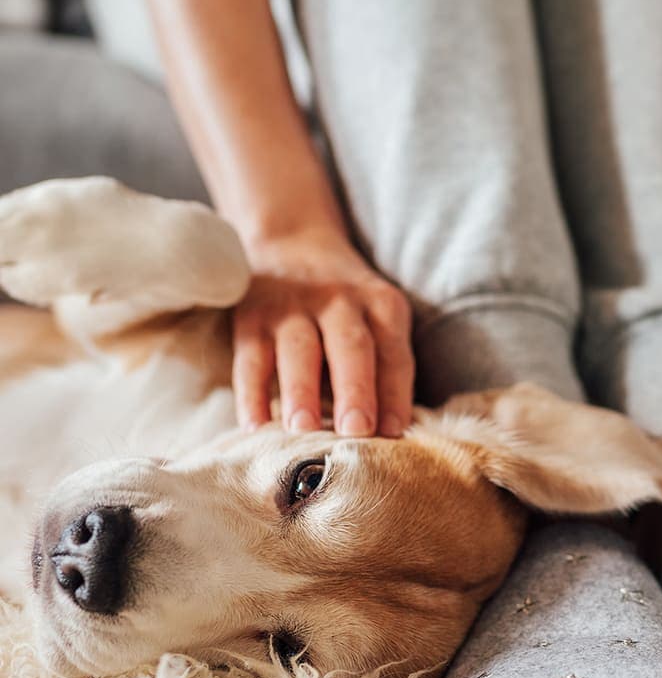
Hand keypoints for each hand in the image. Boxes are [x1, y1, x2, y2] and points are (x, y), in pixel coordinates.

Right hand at [232, 223, 414, 437]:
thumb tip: (389, 433)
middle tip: (355, 430)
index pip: (394, 354)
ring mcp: (292, 307)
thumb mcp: (376, 319)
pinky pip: (250, 359)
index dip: (396, 394)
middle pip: (350, 347)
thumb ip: (384, 368)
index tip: (393, 432)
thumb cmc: (347, 307)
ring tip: (302, 430)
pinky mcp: (251, 316)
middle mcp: (340, 301)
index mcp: (382, 305)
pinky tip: (255, 426)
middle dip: (355, 389)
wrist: (292, 243)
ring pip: (298, 351)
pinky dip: (251, 394)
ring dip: (300, 392)